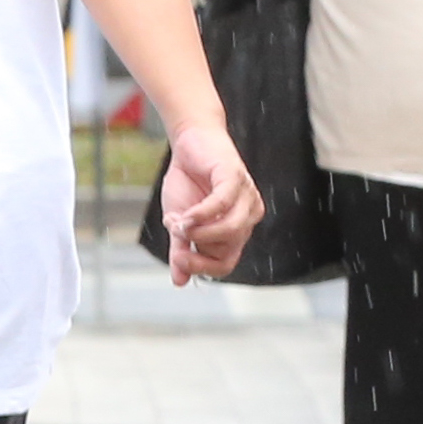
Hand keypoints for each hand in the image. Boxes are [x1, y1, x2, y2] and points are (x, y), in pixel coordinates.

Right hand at [156, 122, 262, 284]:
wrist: (190, 141)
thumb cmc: (188, 180)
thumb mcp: (180, 222)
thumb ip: (181, 249)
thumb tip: (179, 282)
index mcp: (236, 231)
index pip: (225, 264)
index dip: (201, 267)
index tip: (178, 258)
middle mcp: (248, 217)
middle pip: (227, 251)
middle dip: (195, 248)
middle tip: (175, 235)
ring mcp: (246, 198)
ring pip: (230, 231)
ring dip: (198, 232)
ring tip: (176, 224)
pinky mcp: (236, 178)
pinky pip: (222, 204)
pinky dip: (200, 214)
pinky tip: (183, 215)